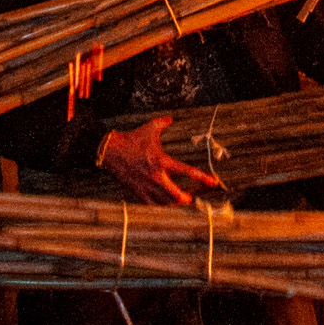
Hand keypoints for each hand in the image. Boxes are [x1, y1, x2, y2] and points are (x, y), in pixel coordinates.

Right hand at [97, 116, 226, 207]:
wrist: (110, 151)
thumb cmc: (132, 139)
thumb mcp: (149, 128)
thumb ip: (163, 123)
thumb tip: (171, 118)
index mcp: (162, 161)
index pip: (187, 171)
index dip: (202, 177)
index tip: (213, 182)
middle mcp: (156, 176)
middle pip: (177, 195)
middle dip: (187, 198)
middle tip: (192, 198)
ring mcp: (147, 186)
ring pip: (165, 202)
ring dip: (175, 203)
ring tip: (180, 201)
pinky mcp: (138, 191)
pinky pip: (152, 204)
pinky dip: (160, 206)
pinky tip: (165, 205)